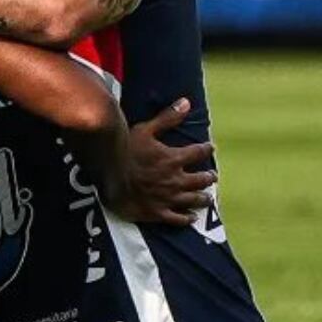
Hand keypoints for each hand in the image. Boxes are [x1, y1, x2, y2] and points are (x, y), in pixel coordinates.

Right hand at [109, 98, 215, 225]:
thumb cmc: (125, 151)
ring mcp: (168, 198)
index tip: (210, 147)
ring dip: (203, 198)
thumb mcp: (145, 130)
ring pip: (193, 199)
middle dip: (209, 177)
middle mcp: (176, 180)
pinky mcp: (158, 213)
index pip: (198, 152)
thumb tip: (187, 102)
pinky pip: (178, 218)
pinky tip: (191, 217)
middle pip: (201, 179)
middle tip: (212, 175)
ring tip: (208, 197)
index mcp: (174, 159)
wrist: (108, 178)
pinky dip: (187, 218)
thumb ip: (167, 118)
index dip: (206, 149)